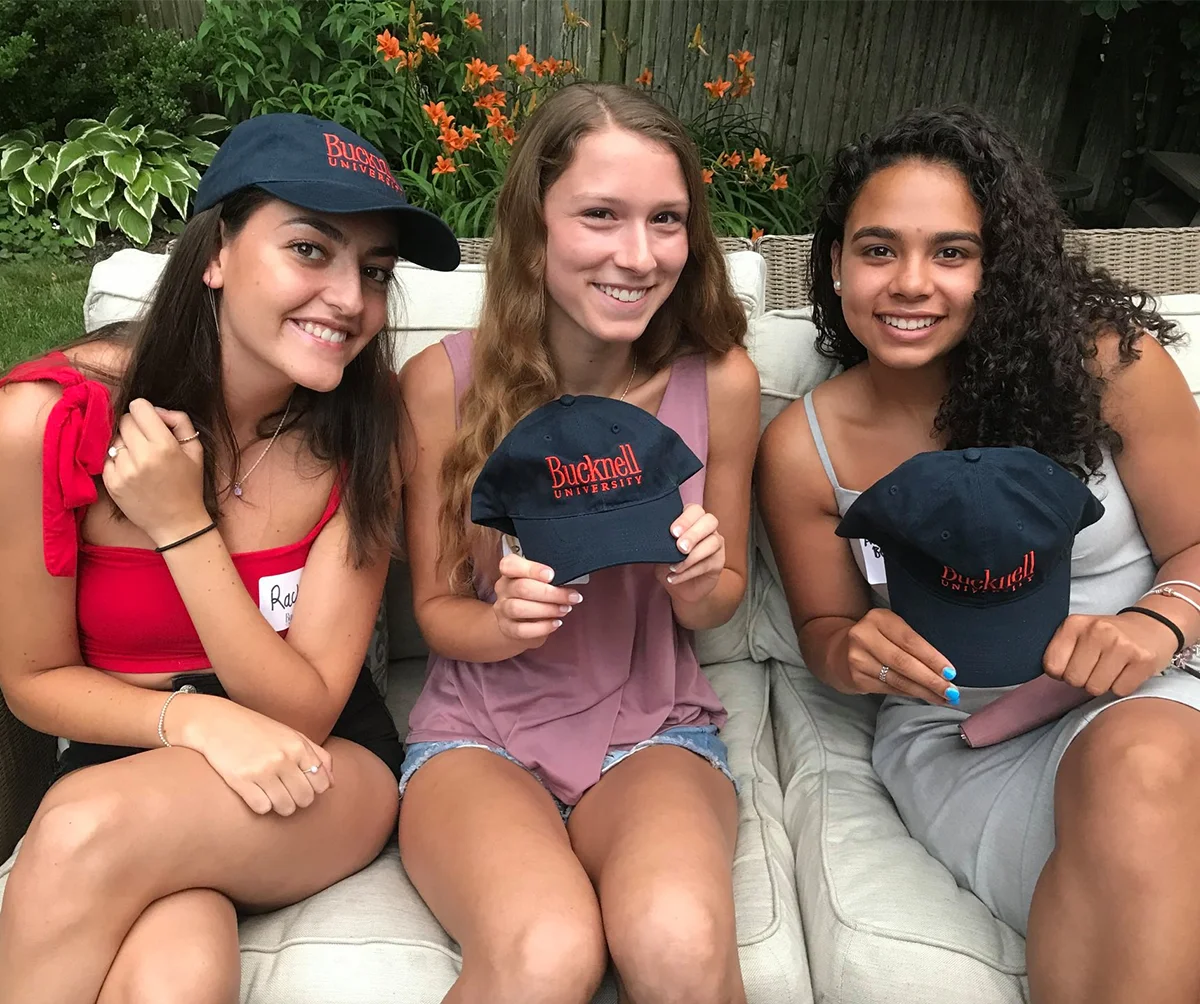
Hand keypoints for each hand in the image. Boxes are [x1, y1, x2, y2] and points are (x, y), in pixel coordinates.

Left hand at [103, 400, 207, 545]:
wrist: (177, 523)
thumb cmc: (188, 486)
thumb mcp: (196, 451)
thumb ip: (180, 421)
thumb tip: (157, 410)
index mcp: (164, 445)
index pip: (138, 408)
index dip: (144, 411)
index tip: (149, 421)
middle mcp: (142, 456)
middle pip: (123, 421)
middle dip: (133, 425)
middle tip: (144, 440)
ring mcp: (123, 470)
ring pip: (113, 439)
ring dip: (124, 443)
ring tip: (138, 458)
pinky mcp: (111, 483)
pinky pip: (106, 458)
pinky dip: (117, 460)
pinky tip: (130, 470)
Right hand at [169, 694, 333, 815]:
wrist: (216, 722)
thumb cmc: (257, 730)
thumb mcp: (292, 735)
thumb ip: (317, 755)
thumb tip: (332, 783)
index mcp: (299, 746)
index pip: (322, 784)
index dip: (314, 789)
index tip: (301, 784)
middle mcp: (284, 758)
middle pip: (306, 799)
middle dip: (297, 799)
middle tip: (284, 790)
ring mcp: (263, 769)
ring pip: (286, 808)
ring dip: (280, 805)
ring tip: (270, 793)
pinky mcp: (241, 780)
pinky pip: (262, 808)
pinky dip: (260, 805)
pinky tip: (254, 792)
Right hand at [492, 553, 583, 649]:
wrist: (520, 621)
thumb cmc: (534, 595)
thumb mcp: (539, 581)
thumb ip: (548, 578)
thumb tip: (568, 579)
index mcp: (511, 572)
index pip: (511, 565)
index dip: (531, 569)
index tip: (551, 575)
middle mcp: (504, 589)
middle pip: (521, 588)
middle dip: (550, 593)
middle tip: (570, 597)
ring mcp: (502, 609)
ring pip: (518, 608)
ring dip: (546, 610)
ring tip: (564, 609)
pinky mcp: (507, 628)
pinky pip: (521, 629)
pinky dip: (541, 627)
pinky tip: (555, 623)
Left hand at [657, 503, 724, 603]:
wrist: (681, 587)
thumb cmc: (670, 561)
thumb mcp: (661, 550)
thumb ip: (662, 541)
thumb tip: (654, 539)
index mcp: (692, 519)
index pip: (695, 510)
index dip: (685, 519)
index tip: (673, 532)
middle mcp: (707, 528)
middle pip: (710, 521)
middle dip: (694, 534)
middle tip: (680, 547)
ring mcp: (716, 544)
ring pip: (713, 542)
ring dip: (693, 556)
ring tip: (674, 567)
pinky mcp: (719, 562)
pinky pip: (708, 564)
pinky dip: (689, 572)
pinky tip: (675, 577)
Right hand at [840, 608, 959, 705]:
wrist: (840, 651)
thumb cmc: (877, 639)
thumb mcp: (891, 628)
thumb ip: (911, 641)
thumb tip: (943, 667)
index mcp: (878, 619)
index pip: (910, 641)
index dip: (932, 658)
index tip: (951, 672)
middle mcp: (863, 637)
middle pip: (904, 662)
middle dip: (931, 679)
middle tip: (951, 691)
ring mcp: (857, 659)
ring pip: (898, 679)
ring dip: (924, 691)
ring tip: (943, 697)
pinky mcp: (856, 679)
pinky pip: (890, 688)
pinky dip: (910, 693)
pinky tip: (924, 696)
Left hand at [1043, 612, 1175, 697]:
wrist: (1152, 626)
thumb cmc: (1108, 636)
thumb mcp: (1079, 633)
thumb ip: (1061, 650)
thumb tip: (1048, 674)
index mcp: (1074, 624)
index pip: (1052, 666)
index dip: (1061, 673)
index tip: (1074, 665)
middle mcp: (1097, 631)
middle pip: (1074, 680)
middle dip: (1083, 680)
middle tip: (1096, 667)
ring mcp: (1121, 645)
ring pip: (1096, 688)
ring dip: (1103, 685)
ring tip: (1111, 668)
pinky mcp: (1142, 660)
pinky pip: (1119, 691)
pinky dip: (1122, 687)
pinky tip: (1126, 671)